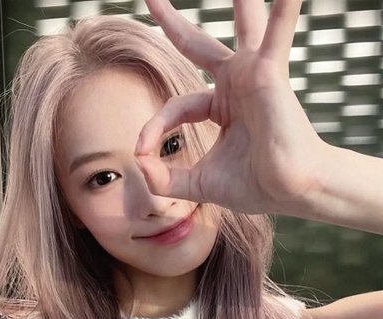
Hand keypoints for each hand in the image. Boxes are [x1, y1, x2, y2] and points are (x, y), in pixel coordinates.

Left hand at [135, 0, 327, 215]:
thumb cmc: (254, 187)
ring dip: (240, 0)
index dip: (154, 127)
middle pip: (198, 45)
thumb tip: (138, 164)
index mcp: (220, 107)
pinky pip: (277, 32)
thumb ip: (164, 180)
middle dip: (173, 23)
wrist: (289, 191)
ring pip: (243, 24)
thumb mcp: (198, 184)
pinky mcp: (270, 72)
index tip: (142, 151)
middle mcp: (236, 84)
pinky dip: (285, 8)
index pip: (175, 107)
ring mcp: (254, 74)